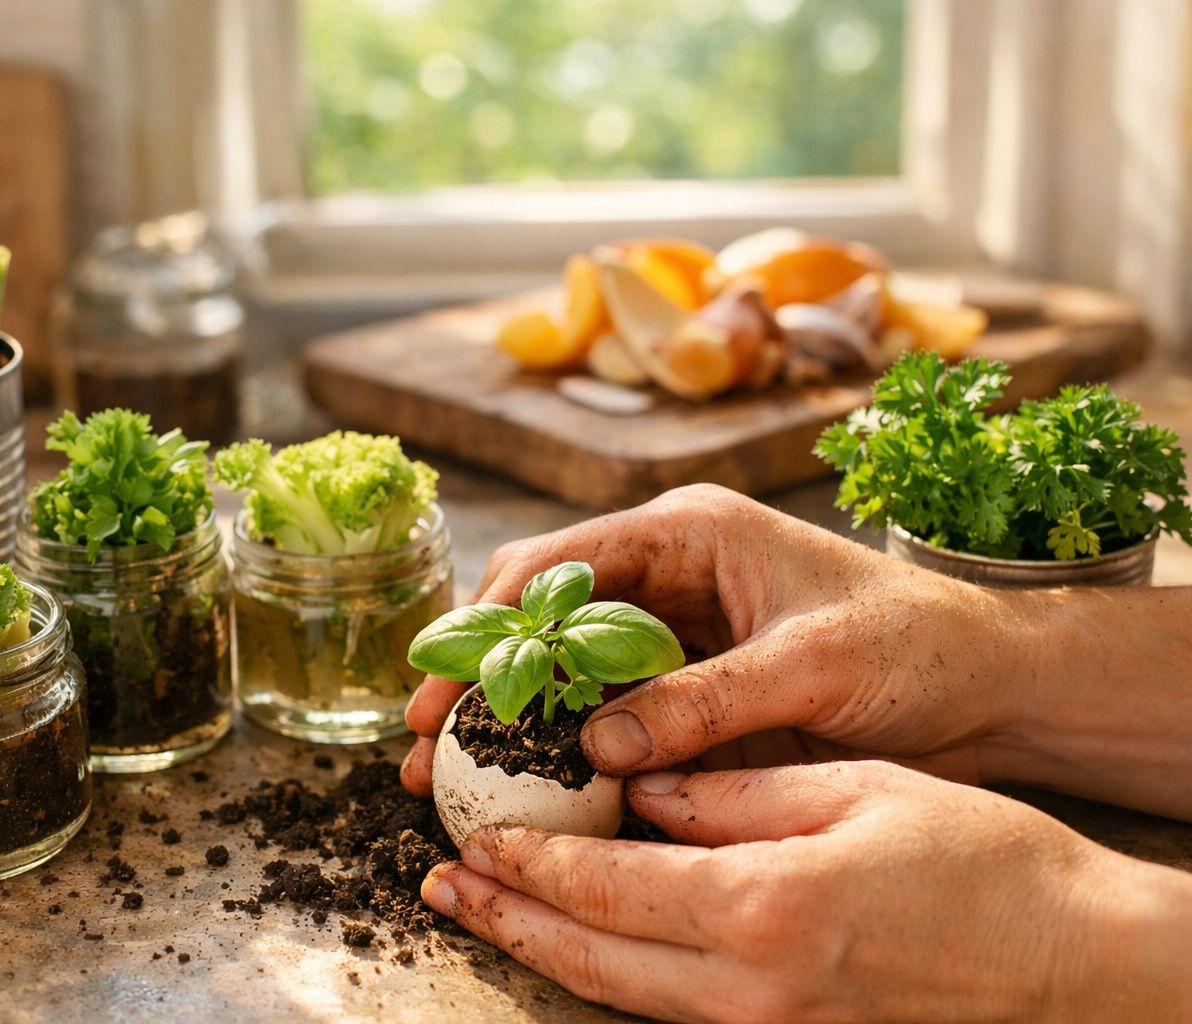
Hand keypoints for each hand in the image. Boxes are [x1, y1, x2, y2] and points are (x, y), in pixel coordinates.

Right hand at [402, 484, 1027, 795]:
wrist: (989, 684)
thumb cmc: (916, 642)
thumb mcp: (812, 664)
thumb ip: (707, 699)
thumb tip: (602, 747)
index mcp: (688, 529)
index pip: (556, 563)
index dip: (488, 623)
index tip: (441, 685)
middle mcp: (665, 572)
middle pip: (538, 614)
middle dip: (475, 673)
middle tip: (422, 741)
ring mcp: (671, 630)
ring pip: (558, 666)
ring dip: (506, 715)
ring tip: (445, 774)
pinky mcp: (684, 684)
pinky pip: (602, 710)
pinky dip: (561, 745)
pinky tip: (529, 785)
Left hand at [422, 761, 1191, 1022]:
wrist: (1075, 968)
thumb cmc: (985, 866)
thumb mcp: (857, 793)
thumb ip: (737, 795)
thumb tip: (645, 792)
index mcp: (763, 908)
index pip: (609, 885)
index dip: (532, 862)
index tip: (476, 838)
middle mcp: (750, 985)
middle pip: (592, 955)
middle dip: (508, 916)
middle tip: (442, 885)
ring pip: (621, 995)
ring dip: (546, 950)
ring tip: (486, 913)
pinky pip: (672, 1011)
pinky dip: (612, 977)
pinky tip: (582, 945)